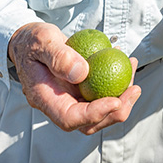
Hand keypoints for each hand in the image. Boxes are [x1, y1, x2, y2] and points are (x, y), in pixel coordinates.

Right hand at [8, 22, 141, 134]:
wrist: (28, 41)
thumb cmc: (32, 40)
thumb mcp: (42, 40)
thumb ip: (58, 56)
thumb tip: (82, 73)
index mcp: (44, 98)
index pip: (69, 117)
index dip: (94, 114)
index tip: (115, 101)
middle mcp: (58, 103)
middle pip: (89, 122)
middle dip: (115, 111)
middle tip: (134, 90)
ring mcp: (70, 98)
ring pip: (99, 110)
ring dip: (121, 97)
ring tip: (133, 72)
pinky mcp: (80, 90)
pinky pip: (101, 93)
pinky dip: (117, 83)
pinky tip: (127, 63)